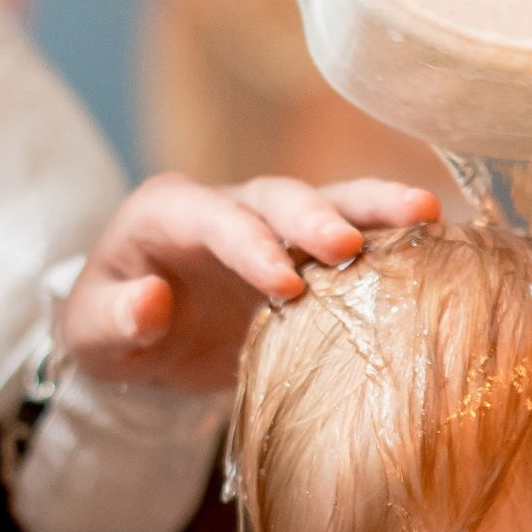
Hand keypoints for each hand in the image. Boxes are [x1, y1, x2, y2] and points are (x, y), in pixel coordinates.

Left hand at [61, 176, 439, 392]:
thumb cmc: (109, 328)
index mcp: (169, 211)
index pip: (215, 218)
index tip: (284, 286)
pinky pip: (355, 239)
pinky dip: (392, 239)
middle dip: (316, 217)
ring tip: (428, 213)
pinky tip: (441, 244)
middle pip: (278, 196)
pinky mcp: (306, 252)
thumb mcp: (91, 335)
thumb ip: (115, 318)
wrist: (137, 333)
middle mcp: (227, 204)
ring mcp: (272, 225)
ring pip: (329, 201)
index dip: (250, 246)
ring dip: (375, 209)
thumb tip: (152, 303)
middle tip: (350, 248)